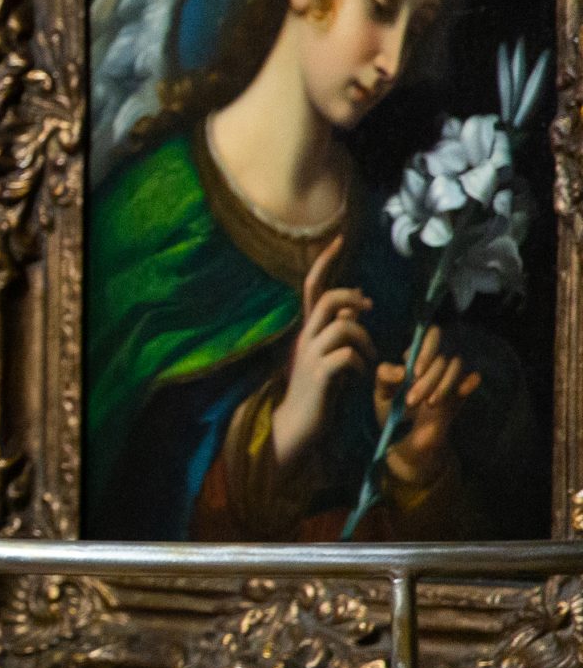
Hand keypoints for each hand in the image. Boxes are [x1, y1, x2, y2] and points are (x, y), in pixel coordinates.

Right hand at [273, 234, 374, 465]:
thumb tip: (354, 305)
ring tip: (370, 358)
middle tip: (369, 307)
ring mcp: (311, 357)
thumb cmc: (317, 393)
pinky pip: (348, 356)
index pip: (312, 289)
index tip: (338, 240)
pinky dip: (362, 363)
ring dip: (365, 339)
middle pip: (327, 301)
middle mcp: (305, 339)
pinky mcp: (320, 376)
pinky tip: (361, 376)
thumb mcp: (329, 355)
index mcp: (308, 332)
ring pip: (343, 327)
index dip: (324, 264)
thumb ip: (338, 330)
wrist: (297, 427)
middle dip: (352, 298)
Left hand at [374, 327, 480, 487]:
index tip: (414, 373)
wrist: (408, 439)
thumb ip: (384, 378)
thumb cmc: (392, 411)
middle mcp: (435, 362)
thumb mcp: (382, 394)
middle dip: (428, 379)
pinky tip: (461, 392)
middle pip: (442, 355)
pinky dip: (468, 382)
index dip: (425, 350)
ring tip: (429, 405)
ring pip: (457, 364)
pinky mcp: (463, 390)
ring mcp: (450, 375)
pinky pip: (473, 377)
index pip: (430, 335)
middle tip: (413, 401)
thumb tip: (402, 371)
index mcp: (415, 357)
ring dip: (443, 385)